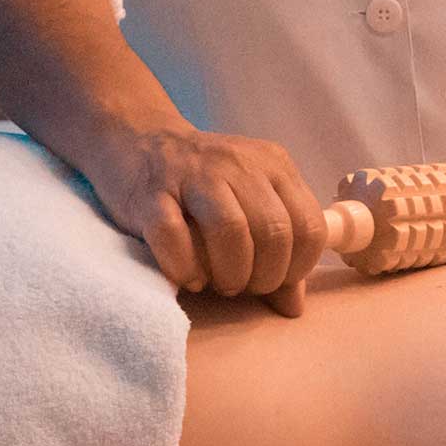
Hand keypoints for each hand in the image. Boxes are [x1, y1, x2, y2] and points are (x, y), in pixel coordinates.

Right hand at [84, 125, 328, 316]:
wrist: (136, 140)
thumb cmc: (203, 183)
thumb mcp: (251, 204)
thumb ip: (279, 249)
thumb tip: (293, 305)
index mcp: (274, 166)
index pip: (309, 225)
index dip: (299, 266)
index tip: (278, 282)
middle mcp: (238, 164)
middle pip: (273, 231)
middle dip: (266, 276)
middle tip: (246, 287)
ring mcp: (193, 174)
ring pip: (230, 230)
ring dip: (231, 273)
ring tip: (222, 284)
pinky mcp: (151, 192)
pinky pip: (174, 236)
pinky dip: (185, 268)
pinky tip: (189, 277)